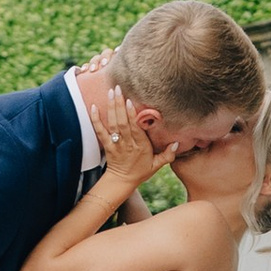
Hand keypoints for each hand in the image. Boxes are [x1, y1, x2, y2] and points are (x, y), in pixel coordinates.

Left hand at [91, 78, 168, 193]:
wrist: (122, 181)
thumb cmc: (141, 171)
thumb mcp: (157, 165)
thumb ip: (168, 154)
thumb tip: (176, 142)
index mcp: (141, 146)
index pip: (135, 128)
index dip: (132, 115)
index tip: (130, 101)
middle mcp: (127, 143)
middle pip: (122, 122)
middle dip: (119, 104)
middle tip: (118, 88)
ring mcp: (115, 144)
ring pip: (112, 124)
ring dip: (110, 107)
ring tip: (110, 92)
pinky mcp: (106, 145)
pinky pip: (100, 131)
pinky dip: (95, 119)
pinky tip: (93, 107)